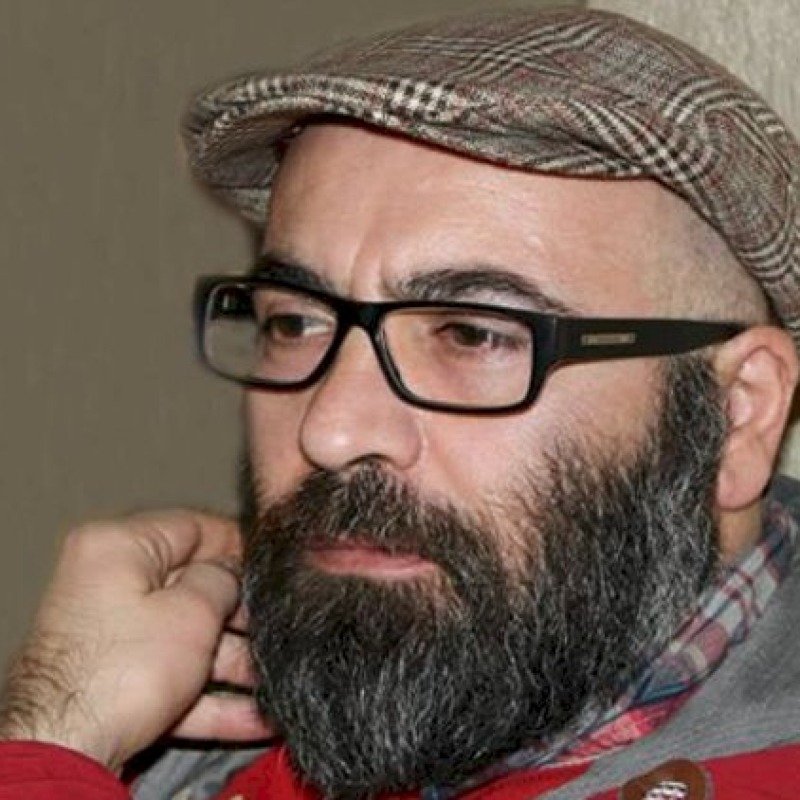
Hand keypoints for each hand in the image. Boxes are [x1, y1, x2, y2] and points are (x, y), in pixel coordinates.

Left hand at [0, 511, 273, 771]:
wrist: (66, 750)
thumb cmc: (122, 671)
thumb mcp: (193, 612)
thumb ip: (223, 580)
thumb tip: (231, 574)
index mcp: (117, 548)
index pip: (191, 528)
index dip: (238, 545)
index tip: (271, 565)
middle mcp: (106, 584)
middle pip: (190, 587)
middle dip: (240, 616)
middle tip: (276, 627)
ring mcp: (108, 635)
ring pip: (185, 638)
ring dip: (232, 663)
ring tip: (275, 679)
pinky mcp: (112, 681)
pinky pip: (170, 677)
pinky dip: (208, 696)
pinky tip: (252, 716)